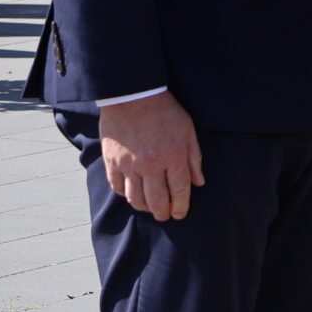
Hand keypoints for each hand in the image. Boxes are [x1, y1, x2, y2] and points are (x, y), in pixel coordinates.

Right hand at [99, 91, 204, 221]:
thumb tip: (199, 182)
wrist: (132, 96)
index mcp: (173, 156)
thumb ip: (194, 158)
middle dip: (163, 213)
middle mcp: (151, 164)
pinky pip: (117, 187)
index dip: (181, 206)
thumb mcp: (187, 130)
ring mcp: (129, 165)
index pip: (179, 191)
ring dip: (144, 207)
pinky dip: (125, 194)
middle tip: (165, 215)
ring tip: (150, 207)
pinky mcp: (112, 162)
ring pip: (135, 199)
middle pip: (157, 201)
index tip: (180, 214)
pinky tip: (131, 193)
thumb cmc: (164, 111)